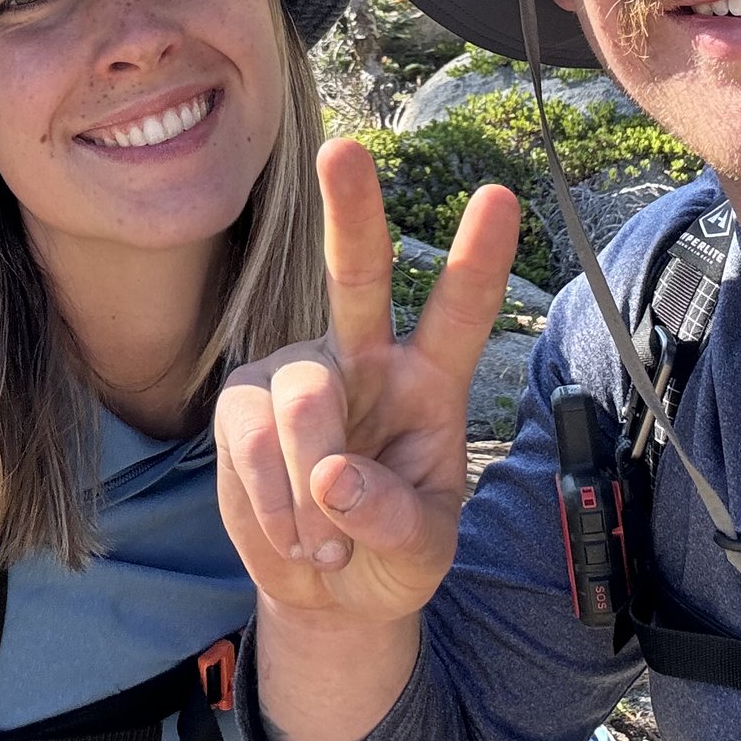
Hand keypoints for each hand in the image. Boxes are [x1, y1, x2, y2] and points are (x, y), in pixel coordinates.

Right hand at [215, 138, 520, 624]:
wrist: (326, 590)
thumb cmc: (390, 551)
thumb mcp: (423, 554)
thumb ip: (394, 519)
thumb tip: (332, 477)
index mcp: (431, 381)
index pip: (459, 313)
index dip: (477, 258)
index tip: (498, 196)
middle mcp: (364, 358)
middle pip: (355, 276)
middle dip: (350, 212)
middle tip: (344, 150)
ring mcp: (298, 374)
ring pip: (302, 399)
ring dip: (312, 489)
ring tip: (326, 543)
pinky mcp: (242, 404)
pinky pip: (249, 440)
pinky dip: (272, 502)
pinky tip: (291, 534)